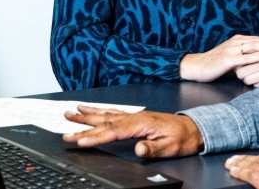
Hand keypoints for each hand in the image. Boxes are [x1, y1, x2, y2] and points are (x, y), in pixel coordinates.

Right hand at [63, 107, 202, 157]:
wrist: (193, 128)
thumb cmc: (182, 137)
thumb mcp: (170, 147)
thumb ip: (153, 148)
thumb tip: (138, 149)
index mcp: (140, 124)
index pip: (112, 131)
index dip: (94, 137)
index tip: (80, 141)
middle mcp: (134, 117)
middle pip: (103, 122)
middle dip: (83, 125)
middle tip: (65, 126)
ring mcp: (133, 116)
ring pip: (105, 115)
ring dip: (87, 115)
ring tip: (70, 113)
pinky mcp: (134, 117)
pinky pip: (112, 112)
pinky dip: (99, 111)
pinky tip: (90, 110)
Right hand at [180, 35, 258, 82]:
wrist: (197, 66)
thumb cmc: (214, 64)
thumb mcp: (232, 57)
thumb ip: (244, 56)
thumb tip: (258, 60)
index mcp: (239, 40)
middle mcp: (237, 41)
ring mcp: (233, 49)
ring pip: (257, 46)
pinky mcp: (229, 58)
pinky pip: (247, 56)